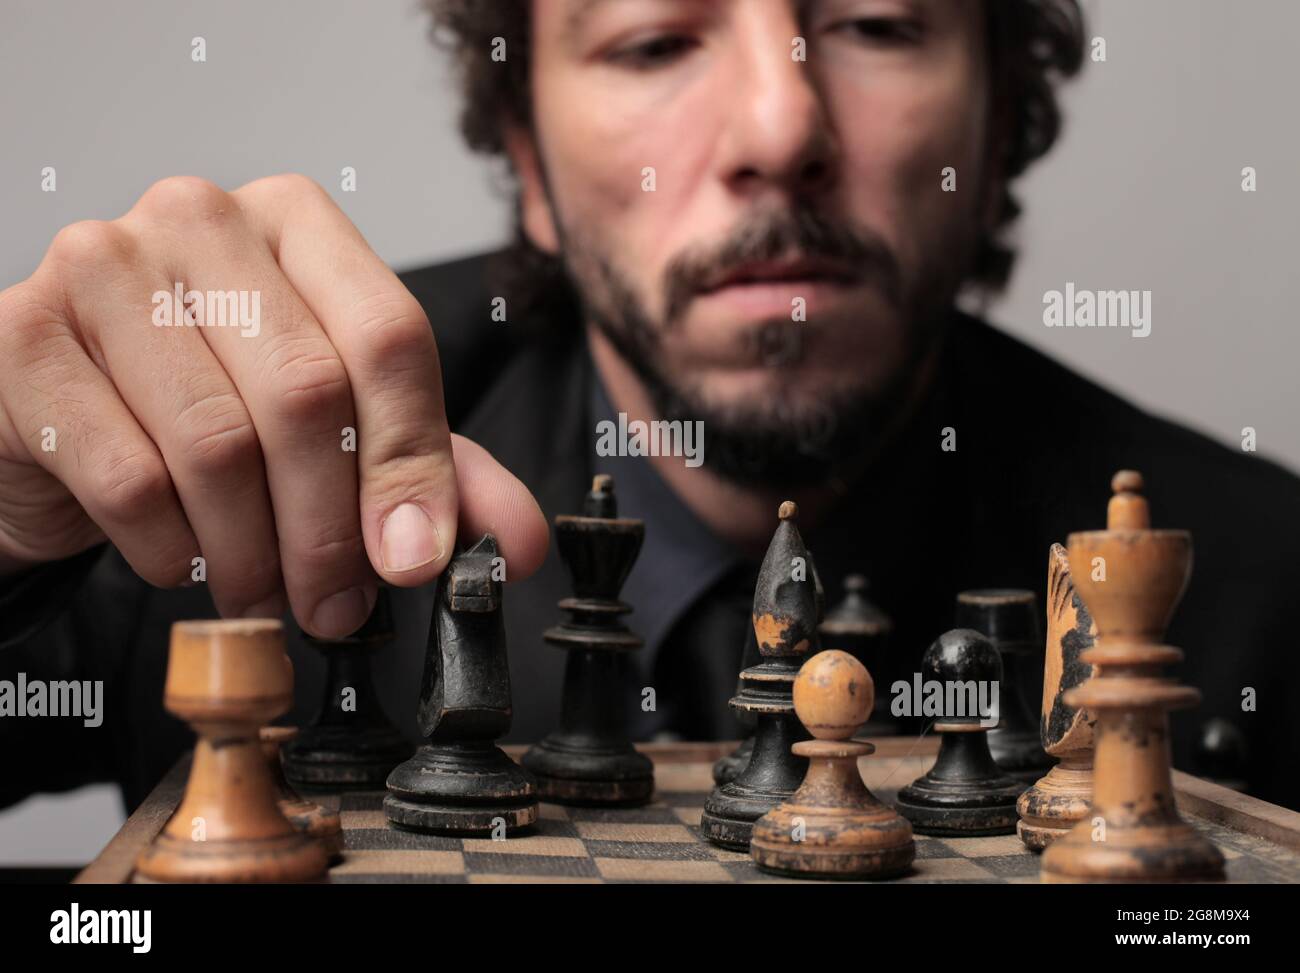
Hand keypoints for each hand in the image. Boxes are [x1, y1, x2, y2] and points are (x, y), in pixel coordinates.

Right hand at [0, 175, 547, 636]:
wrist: (64, 415)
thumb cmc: (210, 407)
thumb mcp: (339, 430)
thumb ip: (434, 473)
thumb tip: (515, 545)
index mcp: (297, 223)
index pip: (388, 336)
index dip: (412, 463)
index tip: (416, 558)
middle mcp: (200, 220)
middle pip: (307, 394)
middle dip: (332, 531)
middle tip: (337, 605)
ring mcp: (101, 267)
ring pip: (217, 444)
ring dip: (255, 552)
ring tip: (265, 590)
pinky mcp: (24, 339)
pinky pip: (128, 477)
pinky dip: (171, 548)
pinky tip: (183, 556)